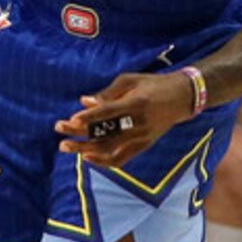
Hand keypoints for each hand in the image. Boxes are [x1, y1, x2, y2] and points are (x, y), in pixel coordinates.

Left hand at [55, 71, 197, 168]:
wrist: (182, 98)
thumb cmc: (152, 84)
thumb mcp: (131, 80)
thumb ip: (108, 92)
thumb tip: (85, 102)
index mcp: (136, 103)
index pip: (109, 113)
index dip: (90, 117)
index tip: (71, 119)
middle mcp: (139, 123)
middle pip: (105, 133)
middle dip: (79, 133)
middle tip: (59, 129)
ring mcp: (142, 138)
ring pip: (109, 149)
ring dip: (85, 149)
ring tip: (65, 146)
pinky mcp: (144, 146)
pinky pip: (121, 159)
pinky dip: (103, 161)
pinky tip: (86, 157)